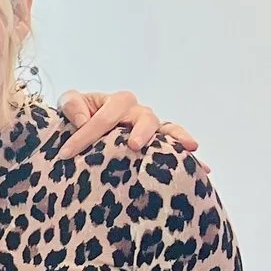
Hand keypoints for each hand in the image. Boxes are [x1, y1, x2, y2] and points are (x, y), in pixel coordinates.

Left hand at [55, 88, 195, 161]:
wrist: (83, 127)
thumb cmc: (78, 114)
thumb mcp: (69, 104)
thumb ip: (72, 105)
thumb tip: (83, 120)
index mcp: (116, 103)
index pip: (103, 118)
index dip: (85, 135)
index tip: (67, 153)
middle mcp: (137, 113)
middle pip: (145, 118)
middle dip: (141, 131)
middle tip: (134, 145)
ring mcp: (150, 129)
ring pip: (166, 130)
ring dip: (175, 138)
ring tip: (187, 147)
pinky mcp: (156, 143)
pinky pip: (175, 146)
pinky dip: (189, 155)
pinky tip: (204, 168)